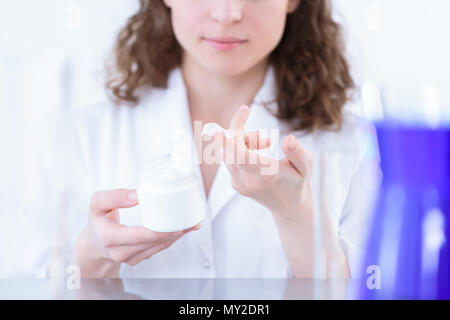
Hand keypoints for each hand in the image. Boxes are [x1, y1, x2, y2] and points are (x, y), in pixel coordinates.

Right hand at [75, 189, 200, 277]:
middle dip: (176, 232)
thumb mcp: (98, 203)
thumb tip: (137, 194)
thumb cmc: (97, 220)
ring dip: (177, 236)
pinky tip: (184, 229)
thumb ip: (114, 196)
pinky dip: (172, 239)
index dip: (161, 231)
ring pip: (159, 247)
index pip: (140, 236)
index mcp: (110, 238)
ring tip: (193, 223)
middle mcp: (121, 252)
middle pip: (154, 242)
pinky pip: (158, 249)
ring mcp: (131, 258)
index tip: (177, 224)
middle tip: (192, 219)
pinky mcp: (138, 258)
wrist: (93, 243)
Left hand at [215, 105, 314, 222]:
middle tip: (265, 135)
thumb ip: (298, 153)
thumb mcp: (305, 166)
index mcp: (266, 175)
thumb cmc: (298, 181)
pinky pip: (230, 160)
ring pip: (229, 153)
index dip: (228, 142)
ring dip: (243, 141)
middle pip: (231, 149)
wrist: (289, 206)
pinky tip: (258, 154)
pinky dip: (241, 150)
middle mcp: (248, 181)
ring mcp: (239, 184)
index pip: (241, 156)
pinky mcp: (235, 185)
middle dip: (243, 133)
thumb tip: (289, 139)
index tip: (217, 131)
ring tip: (267, 143)